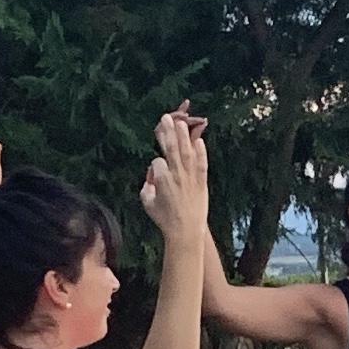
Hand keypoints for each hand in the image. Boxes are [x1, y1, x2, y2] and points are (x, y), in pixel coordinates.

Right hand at [140, 104, 208, 243]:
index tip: (156, 172)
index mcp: (161, 180)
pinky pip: (202, 164)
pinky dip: (201, 152)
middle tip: (165, 117)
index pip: (157, 161)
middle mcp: (176, 175)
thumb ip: (146, 189)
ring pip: (186, 152)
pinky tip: (199, 140)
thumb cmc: (165, 220)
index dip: (156, 164)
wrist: (186, 231)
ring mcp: (190, 178)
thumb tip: (150, 178)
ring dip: (183, 136)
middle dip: (167, 131)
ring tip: (181, 122)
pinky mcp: (202, 182)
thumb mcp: (148, 204)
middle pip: (171, 148)